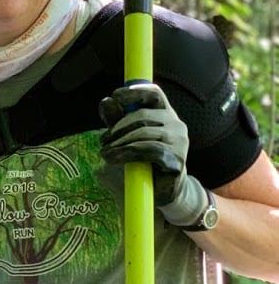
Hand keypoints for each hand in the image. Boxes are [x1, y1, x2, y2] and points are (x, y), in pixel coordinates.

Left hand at [99, 82, 206, 227]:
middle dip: (117, 127)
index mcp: (165, 115)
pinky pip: (148, 149)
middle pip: (142, 115)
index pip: (154, 94)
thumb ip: (115, 120)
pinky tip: (112, 158)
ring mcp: (180, 142)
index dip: (135, 92)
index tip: (115, 95)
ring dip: (118, 142)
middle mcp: (176, 125)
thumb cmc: (140, 161)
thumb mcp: (123, 138)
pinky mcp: (177, 159)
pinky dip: (125, 153)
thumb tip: (106, 101)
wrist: (159, 192)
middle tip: (102, 141)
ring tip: (105, 153)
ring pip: (143, 133)